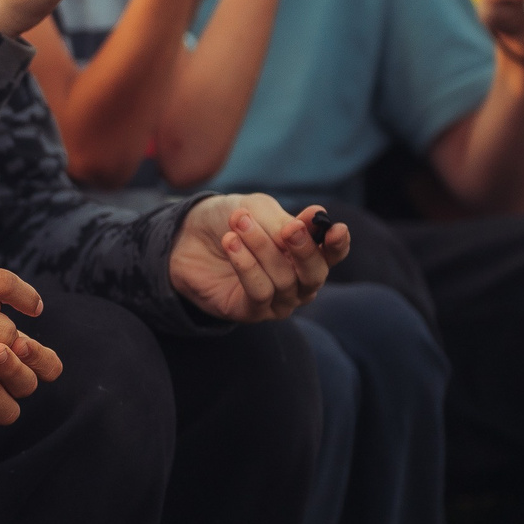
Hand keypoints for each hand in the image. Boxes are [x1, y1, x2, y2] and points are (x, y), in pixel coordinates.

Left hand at [169, 196, 350, 321]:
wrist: (186, 236)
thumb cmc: (229, 221)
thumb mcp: (257, 211)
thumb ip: (284, 222)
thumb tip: (315, 221)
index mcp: (307, 253)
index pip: (332, 254)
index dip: (337, 244)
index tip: (336, 228)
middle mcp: (298, 282)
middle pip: (315, 274)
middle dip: (304, 250)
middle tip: (288, 228)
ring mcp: (277, 301)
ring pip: (284, 281)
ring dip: (262, 249)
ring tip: (239, 223)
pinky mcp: (251, 312)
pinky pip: (259, 293)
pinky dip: (246, 266)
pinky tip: (231, 243)